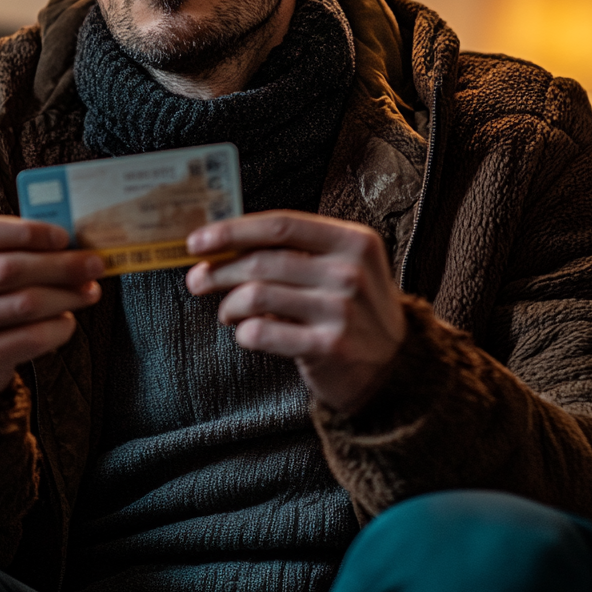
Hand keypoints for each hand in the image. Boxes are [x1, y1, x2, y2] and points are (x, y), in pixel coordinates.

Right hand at [0, 217, 102, 405]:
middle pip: (6, 270)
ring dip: (66, 295)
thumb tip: (69, 240)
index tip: (65, 237)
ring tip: (89, 290)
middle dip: (59, 265)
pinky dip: (57, 327)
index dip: (28, 233)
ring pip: (23, 304)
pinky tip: (67, 320)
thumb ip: (7, 246)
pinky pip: (28, 339)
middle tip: (93, 263)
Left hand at [185, 211, 405, 413]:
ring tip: (227, 312)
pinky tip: (247, 333)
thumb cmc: (351, 309)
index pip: (281, 225)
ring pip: (257, 296)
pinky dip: (244, 333)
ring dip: (229, 304)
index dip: (233, 230)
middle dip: (218, 270)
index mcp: (353, 240)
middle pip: (262, 261)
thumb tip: (222, 243)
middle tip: (197, 279)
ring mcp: (343, 310)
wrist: (394, 367)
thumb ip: (294, 250)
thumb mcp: (340, 266)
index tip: (197, 241)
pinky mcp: (330, 347)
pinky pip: (263, 333)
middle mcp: (350, 271)